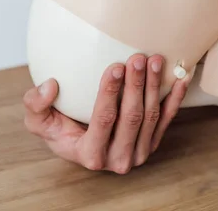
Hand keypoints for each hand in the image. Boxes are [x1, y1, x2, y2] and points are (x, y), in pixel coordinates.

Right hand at [23, 54, 187, 173]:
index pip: (104, 120)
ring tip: (155, 59)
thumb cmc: (60, 128)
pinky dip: (175, 97)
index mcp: (90, 155)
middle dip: (136, 85)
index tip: (115, 66)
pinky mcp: (152, 142)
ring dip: (155, 86)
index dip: (110, 93)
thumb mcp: (39, 121)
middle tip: (138, 58)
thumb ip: (37, 105)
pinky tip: (181, 78)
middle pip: (132, 117)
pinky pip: (168, 118)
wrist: (80, 140)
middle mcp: (118, 159)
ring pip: (151, 116)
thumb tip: (50, 86)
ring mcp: (139, 152)